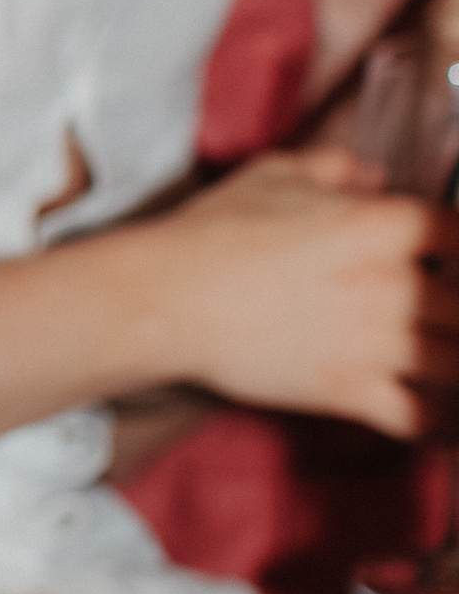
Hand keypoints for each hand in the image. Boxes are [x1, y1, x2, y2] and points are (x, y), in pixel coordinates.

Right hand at [148, 147, 458, 436]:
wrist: (164, 301)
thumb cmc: (212, 234)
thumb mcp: (276, 175)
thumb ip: (337, 169)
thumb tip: (372, 178)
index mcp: (387, 224)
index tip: (449, 260)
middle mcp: (396, 284)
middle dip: (457, 312)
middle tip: (442, 319)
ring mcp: (376, 343)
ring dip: (457, 363)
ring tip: (445, 366)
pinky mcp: (347, 391)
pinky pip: (421, 417)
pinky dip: (441, 423)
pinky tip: (443, 421)